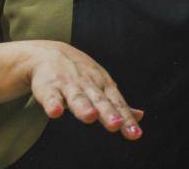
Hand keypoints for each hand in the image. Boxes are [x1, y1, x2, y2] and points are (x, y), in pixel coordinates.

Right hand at [25, 41, 143, 139]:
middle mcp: (89, 85)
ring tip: (90, 116)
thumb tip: (139, 116)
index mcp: (104, 86)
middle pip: (100, 101)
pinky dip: (52, 104)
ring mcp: (69, 85)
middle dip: (108, 113)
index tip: (134, 133)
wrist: (49, 54)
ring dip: (83, 107)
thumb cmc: (81, 74)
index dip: (127, 119)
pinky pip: (50, 97)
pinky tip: (55, 112)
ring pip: (77, 97)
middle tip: (116, 124)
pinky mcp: (49, 87)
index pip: (118, 104)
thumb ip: (118, 103)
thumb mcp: (102, 85)